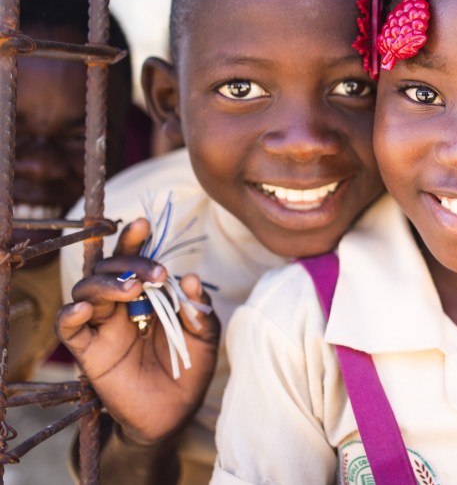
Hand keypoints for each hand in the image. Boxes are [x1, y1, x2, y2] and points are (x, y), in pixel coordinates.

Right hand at [56, 218, 220, 444]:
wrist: (175, 414)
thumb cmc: (190, 369)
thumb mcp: (205, 337)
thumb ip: (199, 310)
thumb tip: (191, 279)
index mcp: (148, 295)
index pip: (134, 259)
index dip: (134, 240)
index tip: (144, 224)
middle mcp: (122, 305)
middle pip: (109, 268)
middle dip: (129, 261)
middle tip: (156, 274)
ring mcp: (103, 326)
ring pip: (87, 290)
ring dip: (106, 283)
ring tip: (131, 289)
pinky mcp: (89, 352)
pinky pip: (69, 328)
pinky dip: (71, 314)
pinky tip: (86, 310)